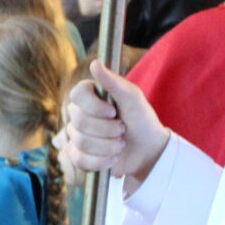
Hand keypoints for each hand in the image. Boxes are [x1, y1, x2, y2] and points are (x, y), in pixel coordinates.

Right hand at [62, 61, 168, 188]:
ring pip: (80, 142)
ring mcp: (76, 135)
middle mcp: (79, 113)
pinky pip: (78, 159)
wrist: (148, 150)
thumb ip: (113, 81)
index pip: (76, 95)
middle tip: (122, 129)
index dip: (93, 106)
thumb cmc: (141, 120)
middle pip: (78, 121)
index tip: (113, 111)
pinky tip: (112, 158)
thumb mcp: (132, 98)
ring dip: (107, 146)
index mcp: (89, 96)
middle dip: (106, 129)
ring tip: (121, 144)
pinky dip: (100, 161)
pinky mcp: (78, 155)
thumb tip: (94, 63)